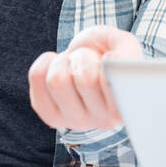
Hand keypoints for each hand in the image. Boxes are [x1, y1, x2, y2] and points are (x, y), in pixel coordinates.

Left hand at [27, 25, 142, 130]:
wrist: (94, 58)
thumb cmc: (110, 52)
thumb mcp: (125, 44)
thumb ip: (127, 52)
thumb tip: (113, 62)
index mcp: (128, 106)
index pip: (114, 88)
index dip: (108, 67)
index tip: (110, 58)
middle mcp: (104, 121)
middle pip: (85, 79)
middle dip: (85, 57)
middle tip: (91, 60)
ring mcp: (76, 122)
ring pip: (57, 81)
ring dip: (64, 61)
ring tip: (74, 64)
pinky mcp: (51, 116)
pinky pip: (37, 77)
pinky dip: (46, 61)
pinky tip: (59, 66)